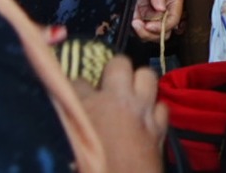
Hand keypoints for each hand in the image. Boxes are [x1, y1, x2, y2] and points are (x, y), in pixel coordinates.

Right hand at [73, 54, 167, 171]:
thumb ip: (65, 124)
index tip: (72, 96)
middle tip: (107, 86)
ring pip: (147, 76)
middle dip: (113, 71)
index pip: (76, 81)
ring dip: (139, 83)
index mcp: (87, 107)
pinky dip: (155, 109)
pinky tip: (146, 119)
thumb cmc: (89, 170)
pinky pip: (162, 105)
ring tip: (130, 96)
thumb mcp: (67, 144)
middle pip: (119, 63)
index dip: (73, 88)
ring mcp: (143, 111)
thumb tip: (63, 114)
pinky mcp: (160, 127)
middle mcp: (117, 101)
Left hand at [131, 0, 182, 42]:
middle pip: (164, 30)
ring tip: (133, 23)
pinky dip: (135, 28)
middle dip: (153, 33)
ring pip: (152, 32)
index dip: (164, 26)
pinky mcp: (139, 11)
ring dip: (143, 32)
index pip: (174, 19)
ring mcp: (151, 10)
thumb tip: (161, 8)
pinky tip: (131, 20)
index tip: (150, 26)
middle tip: (139, 26)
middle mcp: (165, 6)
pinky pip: (140, 26)